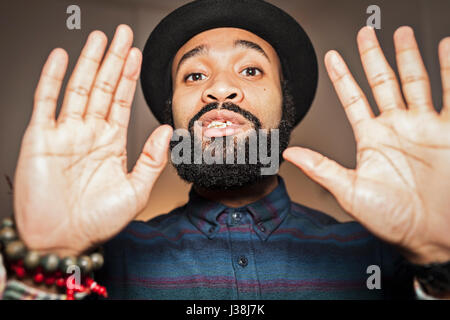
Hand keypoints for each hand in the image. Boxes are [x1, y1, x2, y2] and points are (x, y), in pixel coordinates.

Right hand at [13, 25, 172, 256]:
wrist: (63, 240)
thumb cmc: (97, 222)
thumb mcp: (135, 191)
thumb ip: (151, 160)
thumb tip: (164, 131)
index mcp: (111, 144)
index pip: (121, 101)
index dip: (129, 77)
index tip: (137, 55)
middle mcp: (90, 134)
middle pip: (103, 87)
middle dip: (113, 59)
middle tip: (122, 34)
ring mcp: (66, 133)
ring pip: (78, 88)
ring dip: (88, 62)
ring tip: (99, 38)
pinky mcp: (40, 138)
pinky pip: (46, 102)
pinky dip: (52, 79)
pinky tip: (61, 58)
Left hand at [283, 26, 449, 264]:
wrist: (433, 234)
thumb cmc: (392, 219)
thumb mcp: (351, 192)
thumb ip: (321, 168)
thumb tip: (290, 154)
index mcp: (371, 139)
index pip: (352, 99)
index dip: (343, 77)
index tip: (333, 57)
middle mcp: (396, 127)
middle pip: (382, 82)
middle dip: (374, 57)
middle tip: (367, 33)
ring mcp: (423, 126)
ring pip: (415, 81)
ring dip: (409, 56)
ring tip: (403, 34)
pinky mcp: (448, 130)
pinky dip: (449, 69)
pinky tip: (444, 48)